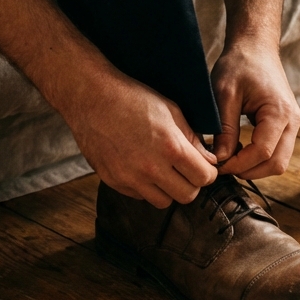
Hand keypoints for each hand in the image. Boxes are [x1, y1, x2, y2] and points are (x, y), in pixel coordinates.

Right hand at [57, 70, 219, 207]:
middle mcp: (150, 168)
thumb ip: (191, 138)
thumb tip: (208, 159)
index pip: (204, 177)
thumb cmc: (131, 97)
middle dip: (191, 183)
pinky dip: (145, 187)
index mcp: (170, 147)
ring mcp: (130, 178)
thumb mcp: (170, 110)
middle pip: (187, 196)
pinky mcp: (113, 181)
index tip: (203, 165)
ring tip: (163, 170)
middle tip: (185, 169)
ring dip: (168, 189)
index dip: (208, 171)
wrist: (91, 98)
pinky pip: (139, 196)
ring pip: (163, 201)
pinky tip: (142, 167)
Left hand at [210, 42, 299, 178]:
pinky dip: (258, 157)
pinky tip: (238, 149)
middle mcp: (293, 121)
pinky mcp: (287, 124)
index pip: (263, 152)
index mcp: (280, 112)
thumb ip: (224, 128)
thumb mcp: (225, 94)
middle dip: (249, 171)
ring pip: (279, 161)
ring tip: (228, 157)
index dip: (238, 164)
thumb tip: (219, 158)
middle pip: (277, 164)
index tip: (217, 164)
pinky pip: (277, 151)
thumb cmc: (240, 64)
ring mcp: (293, 123)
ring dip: (254, 166)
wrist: (255, 46)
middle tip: (222, 166)